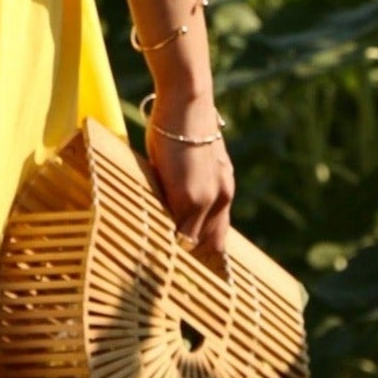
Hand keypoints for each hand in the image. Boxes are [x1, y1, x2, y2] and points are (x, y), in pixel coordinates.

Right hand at [143, 90, 235, 256]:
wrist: (186, 105)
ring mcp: (207, 200)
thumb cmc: (181, 127)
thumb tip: (167, 202)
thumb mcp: (190, 161)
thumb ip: (187, 184)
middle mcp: (220, 198)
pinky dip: (168, 241)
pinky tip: (154, 245)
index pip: (216, 234)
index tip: (188, 263)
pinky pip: (179, 231)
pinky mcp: (190, 198)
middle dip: (193, 259)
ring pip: (193, 240)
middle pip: (211, 244)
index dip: (203, 251)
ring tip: (160, 262)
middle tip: (175, 272)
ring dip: (177, 251)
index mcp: (222, 189)